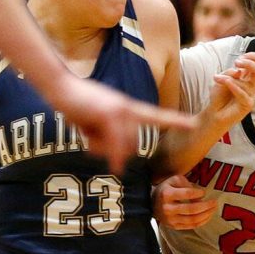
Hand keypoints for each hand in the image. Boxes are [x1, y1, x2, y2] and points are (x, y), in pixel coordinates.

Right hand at [57, 74, 193, 175]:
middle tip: (89, 135)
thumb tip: (117, 158)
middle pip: (132, 144)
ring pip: (122, 146)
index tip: (194, 123)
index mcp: (129, 108)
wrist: (60, 87)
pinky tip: (114, 166)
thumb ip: (108, 138)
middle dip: (111, 150)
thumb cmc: (76, 105)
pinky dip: (113, 157)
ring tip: (85, 131)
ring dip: (102, 148)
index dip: (176, 121)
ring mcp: (121, 110)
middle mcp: (129, 108)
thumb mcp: (94, 125)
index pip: (157, 116)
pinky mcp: (110, 115)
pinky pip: (115, 145)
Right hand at [153, 174, 217, 228]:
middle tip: (214, 202)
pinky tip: (208, 216)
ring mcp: (170, 219)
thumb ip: (186, 184)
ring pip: (192, 219)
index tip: (204, 192)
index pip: (187, 194)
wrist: (152, 202)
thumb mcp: (174, 180)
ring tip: (213, 209)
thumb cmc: (167, 188)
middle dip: (206, 206)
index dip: (198, 193)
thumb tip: (199, 194)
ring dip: (206, 215)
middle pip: (191, 209)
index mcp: (167, 194)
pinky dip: (202, 221)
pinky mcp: (174, 226)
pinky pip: (191, 226)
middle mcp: (168, 208)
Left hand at [207, 51, 254, 127]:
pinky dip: (233, 86)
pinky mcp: (248, 105)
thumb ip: (229, 73)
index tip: (239, 58)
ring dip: (229, 78)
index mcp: (247, 77)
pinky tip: (225, 82)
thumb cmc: (219, 96)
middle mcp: (251, 85)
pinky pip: (243, 93)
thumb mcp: (221, 79)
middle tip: (237, 62)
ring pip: (246, 82)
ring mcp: (250, 95)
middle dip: (249, 63)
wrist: (214, 114)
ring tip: (217, 79)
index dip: (252, 57)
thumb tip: (239, 71)